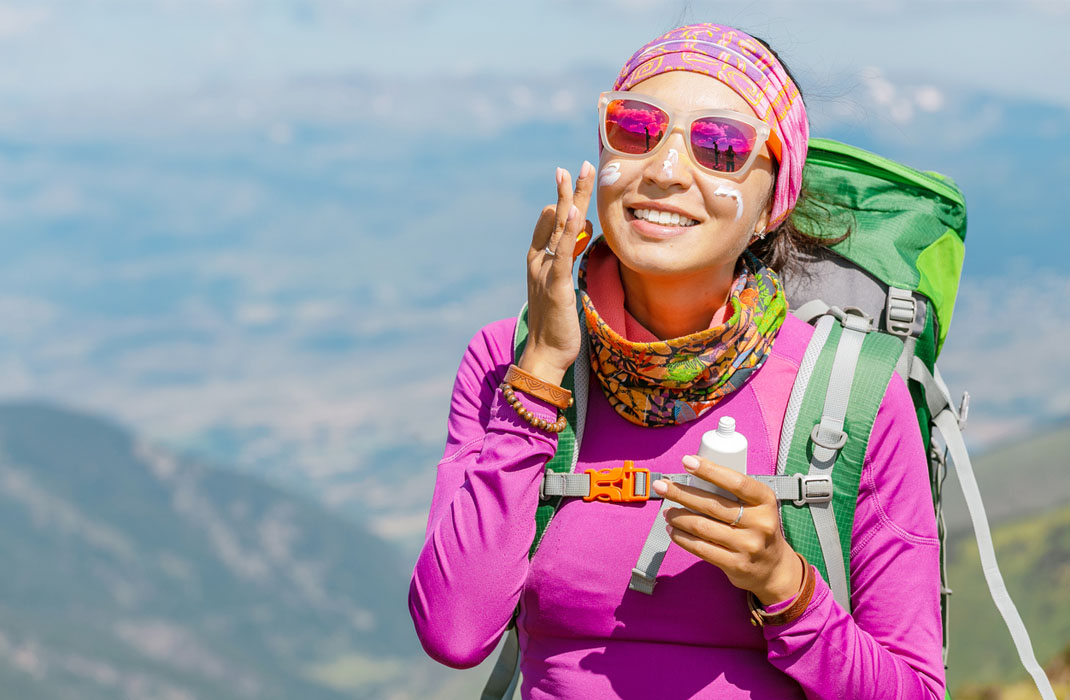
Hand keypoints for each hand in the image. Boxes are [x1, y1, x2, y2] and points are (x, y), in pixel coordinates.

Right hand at [518, 162, 594, 385]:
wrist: (544, 355)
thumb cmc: (555, 325)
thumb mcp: (561, 288)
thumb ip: (565, 263)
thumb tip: (576, 238)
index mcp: (539, 262)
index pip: (551, 225)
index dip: (563, 202)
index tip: (571, 179)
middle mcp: (538, 262)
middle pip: (555, 219)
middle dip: (567, 191)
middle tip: (575, 166)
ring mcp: (545, 272)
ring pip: (559, 229)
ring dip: (569, 199)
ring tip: (576, 174)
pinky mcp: (555, 286)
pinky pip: (562, 253)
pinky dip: (568, 232)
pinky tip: (573, 212)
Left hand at [653, 454, 803, 605]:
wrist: (774, 568)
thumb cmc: (758, 528)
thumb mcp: (757, 506)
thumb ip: (733, 494)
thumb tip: (692, 477)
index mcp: (765, 501)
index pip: (736, 482)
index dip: (709, 470)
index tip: (687, 461)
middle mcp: (760, 523)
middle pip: (712, 505)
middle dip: (681, 493)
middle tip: (662, 486)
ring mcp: (748, 546)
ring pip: (702, 527)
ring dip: (678, 516)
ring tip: (666, 511)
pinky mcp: (736, 565)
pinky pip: (701, 548)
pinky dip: (682, 537)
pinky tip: (672, 529)